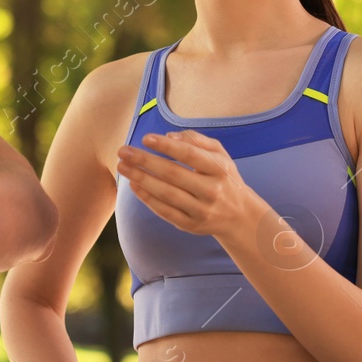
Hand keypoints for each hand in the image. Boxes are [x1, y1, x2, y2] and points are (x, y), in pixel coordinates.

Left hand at [117, 130, 267, 239]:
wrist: (239, 216)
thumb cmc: (223, 177)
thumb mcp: (220, 155)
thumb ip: (196, 140)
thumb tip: (169, 135)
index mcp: (220, 170)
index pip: (190, 155)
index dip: (166, 146)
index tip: (145, 138)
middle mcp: (212, 191)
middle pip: (173, 174)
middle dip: (145, 161)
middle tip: (123, 151)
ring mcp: (201, 210)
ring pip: (166, 194)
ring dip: (141, 179)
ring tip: (122, 166)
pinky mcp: (191, 225)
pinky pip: (165, 211)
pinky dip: (147, 198)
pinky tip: (133, 185)